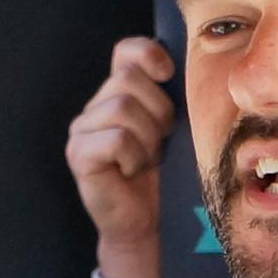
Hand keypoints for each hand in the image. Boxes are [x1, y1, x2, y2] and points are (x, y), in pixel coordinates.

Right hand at [65, 37, 177, 277]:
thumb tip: (198, 68)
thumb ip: (175, 98)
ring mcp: (83, 130)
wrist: (149, 226)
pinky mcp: (78, 154)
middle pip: (129, 80)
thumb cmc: (168, 178)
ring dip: (147, 138)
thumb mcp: (177, 132)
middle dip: (158, 111)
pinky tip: (132, 171)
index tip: (168, 74)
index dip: (149, 53)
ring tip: (147, 160)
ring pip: (123, 107)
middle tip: (161, 142)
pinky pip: (116, 138)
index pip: (128, 51)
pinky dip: (133, 155)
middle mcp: (96, 107)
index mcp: (120, 94)